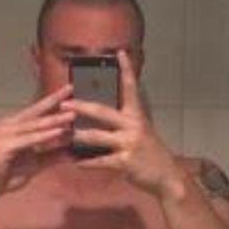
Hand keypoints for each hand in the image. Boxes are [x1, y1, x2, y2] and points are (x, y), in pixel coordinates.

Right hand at [0, 84, 75, 202]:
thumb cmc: (5, 176)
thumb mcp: (33, 164)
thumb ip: (50, 157)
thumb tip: (70, 153)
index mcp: (14, 127)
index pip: (37, 111)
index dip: (52, 99)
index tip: (69, 89)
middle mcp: (8, 125)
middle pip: (36, 111)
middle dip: (54, 99)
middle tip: (70, 88)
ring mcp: (5, 133)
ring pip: (35, 125)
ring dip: (54, 119)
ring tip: (72, 114)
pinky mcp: (5, 145)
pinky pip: (30, 139)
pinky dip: (45, 135)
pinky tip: (59, 132)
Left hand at [62, 50, 182, 197]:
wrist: (166, 176)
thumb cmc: (148, 153)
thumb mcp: (139, 132)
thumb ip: (122, 122)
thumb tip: (101, 112)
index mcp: (136, 115)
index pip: (130, 87)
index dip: (126, 69)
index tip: (118, 52)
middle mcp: (134, 125)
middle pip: (103, 112)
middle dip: (82, 107)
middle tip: (63, 104)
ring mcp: (130, 143)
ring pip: (97, 137)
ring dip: (78, 136)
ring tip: (62, 135)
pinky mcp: (126, 161)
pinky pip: (100, 161)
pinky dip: (85, 162)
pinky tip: (73, 162)